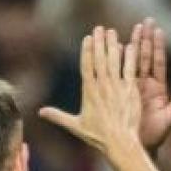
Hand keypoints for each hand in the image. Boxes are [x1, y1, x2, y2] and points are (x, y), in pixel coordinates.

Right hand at [39, 26, 143, 154]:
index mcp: (88, 92)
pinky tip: (130, 45)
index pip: (86, 66)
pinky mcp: (130, 90)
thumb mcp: (75, 126)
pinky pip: (129, 69)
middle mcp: (102, 86)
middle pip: (100, 59)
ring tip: (112, 32)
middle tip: (100, 28)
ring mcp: (117, 87)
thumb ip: (57, 116)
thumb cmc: (97, 136)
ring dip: (112, 45)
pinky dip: (129, 57)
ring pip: (114, 61)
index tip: (88, 38)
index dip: (87, 51)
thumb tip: (40, 112)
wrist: (118, 142)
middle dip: (99, 42)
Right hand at [131, 18, 170, 150]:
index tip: (157, 29)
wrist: (139, 147)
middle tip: (146, 20)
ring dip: (133, 45)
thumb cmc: (156, 135)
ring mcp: (134, 89)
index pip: (158, 62)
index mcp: (158, 89)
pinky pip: (120, 75)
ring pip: (132, 63)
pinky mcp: (123, 94)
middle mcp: (146, 86)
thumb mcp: (170, 116)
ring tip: (132, 28)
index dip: (158, 46)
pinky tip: (115, 48)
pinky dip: (118, 62)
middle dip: (146, 39)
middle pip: (146, 57)